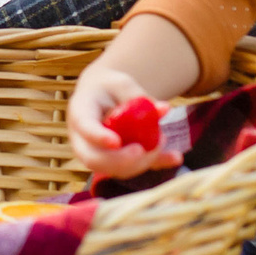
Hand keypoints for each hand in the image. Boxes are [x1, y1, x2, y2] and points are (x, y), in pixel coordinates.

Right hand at [68, 62, 179, 179]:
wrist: (102, 97)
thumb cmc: (111, 88)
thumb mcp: (122, 84)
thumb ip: (140, 97)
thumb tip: (164, 110)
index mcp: (80, 112)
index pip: (84, 127)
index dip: (98, 137)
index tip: (116, 142)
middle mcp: (82, 139)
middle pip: (93, 158)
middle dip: (119, 160)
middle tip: (142, 151)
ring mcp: (95, 155)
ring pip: (112, 169)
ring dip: (139, 162)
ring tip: (160, 141)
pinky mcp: (112, 163)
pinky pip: (131, 170)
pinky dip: (154, 165)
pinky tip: (175, 158)